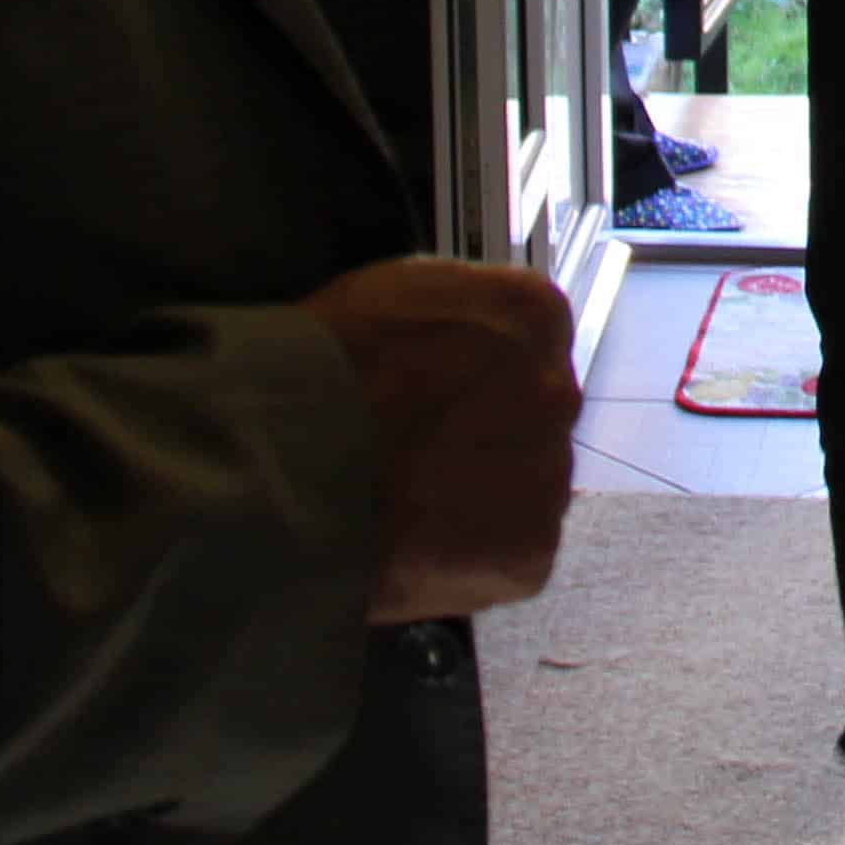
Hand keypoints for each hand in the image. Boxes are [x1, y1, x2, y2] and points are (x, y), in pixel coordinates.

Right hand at [300, 255, 582, 621]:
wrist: (287, 478)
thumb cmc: (324, 373)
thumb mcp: (396, 288)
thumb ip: (464, 307)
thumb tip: (475, 336)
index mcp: (531, 314)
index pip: (534, 341)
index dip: (481, 371)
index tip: (440, 392)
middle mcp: (556, 392)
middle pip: (534, 414)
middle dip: (488, 432)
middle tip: (418, 452)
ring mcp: (549, 475)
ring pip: (526, 484)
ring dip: (481, 495)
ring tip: (409, 503)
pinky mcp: (531, 551)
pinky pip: (511, 551)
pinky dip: (473, 557)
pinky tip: (420, 545)